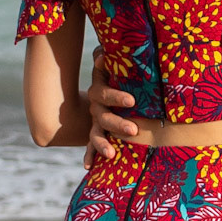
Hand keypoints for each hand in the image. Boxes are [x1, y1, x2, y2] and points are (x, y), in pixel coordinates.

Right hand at [84, 47, 144, 166]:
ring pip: (95, 133)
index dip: (116, 97)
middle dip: (117, 124)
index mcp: (99, 90)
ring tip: (110, 154)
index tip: (132, 101)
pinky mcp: (97, 133)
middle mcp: (96, 107)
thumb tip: (102, 53)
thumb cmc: (117, 73)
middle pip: (103, 117)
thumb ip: (112, 59)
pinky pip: (91, 146)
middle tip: (133, 129)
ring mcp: (95, 122)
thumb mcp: (114, 66)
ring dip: (102, 144)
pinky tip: (88, 166)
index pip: (104, 94)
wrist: (104, 89)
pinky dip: (89, 155)